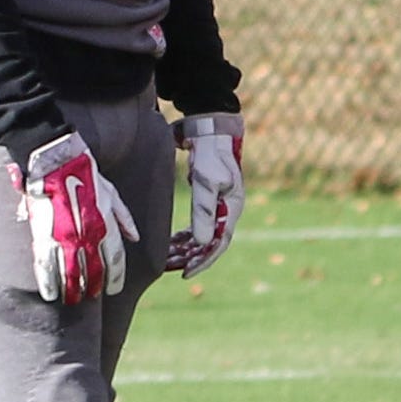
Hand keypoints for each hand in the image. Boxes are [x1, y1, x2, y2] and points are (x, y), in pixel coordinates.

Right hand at [18, 132, 138, 303]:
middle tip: (90, 296)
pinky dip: (48, 284)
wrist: (56, 161)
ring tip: (72, 300)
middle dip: (93, 286)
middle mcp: (88, 235)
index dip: (115, 277)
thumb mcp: (112, 193)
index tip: (113, 289)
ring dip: (72, 290)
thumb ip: (124, 217)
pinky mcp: (43, 236)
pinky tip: (50, 294)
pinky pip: (45, 267)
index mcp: (106, 224)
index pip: (116, 259)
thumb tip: (135, 237)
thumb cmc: (85, 174)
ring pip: (70, 274)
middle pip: (94, 271)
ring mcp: (65, 238)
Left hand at [169, 113, 245, 275]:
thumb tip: (202, 243)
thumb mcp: (205, 182)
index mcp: (231, 208)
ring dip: (187, 249)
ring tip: (168, 259)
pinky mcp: (208, 198)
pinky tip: (173, 242)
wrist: (208, 128)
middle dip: (191, 258)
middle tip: (170, 267)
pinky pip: (198, 225)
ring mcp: (218, 204)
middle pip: (210, 243)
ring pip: (203, 236)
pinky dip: (186, 236)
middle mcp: (227, 210)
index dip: (203, 261)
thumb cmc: (209, 154)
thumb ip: (203, 212)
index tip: (185, 273)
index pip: (218, 244)